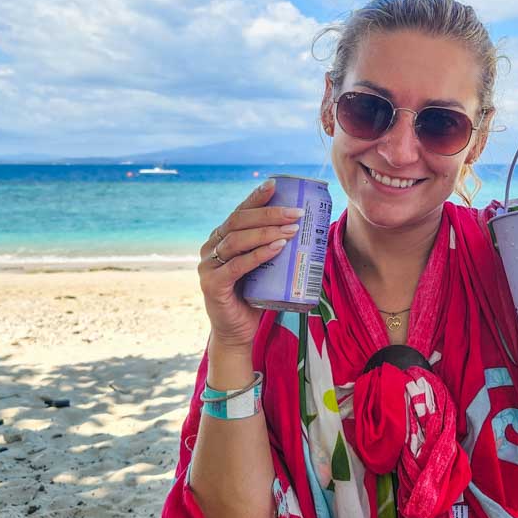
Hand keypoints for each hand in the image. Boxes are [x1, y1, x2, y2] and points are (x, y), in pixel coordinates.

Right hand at [197, 179, 303, 350]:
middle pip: (239, 222)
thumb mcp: (265, 267)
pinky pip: (236, 266)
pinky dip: (258, 254)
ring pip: (237, 241)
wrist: (238, 332)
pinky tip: (277, 248)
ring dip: (267, 232)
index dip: (256, 197)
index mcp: (221, 238)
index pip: (239, 212)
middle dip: (270, 214)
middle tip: (296, 213)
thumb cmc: (254, 296)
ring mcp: (208, 265)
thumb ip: (274, 248)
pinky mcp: (212, 284)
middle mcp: (211, 247)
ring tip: (292, 230)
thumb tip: (309, 229)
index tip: (276, 184)